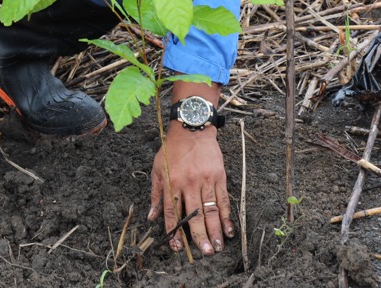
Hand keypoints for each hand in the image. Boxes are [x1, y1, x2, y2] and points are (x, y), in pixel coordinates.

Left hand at [148, 124, 233, 255]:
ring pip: (211, 210)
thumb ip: (155, 194)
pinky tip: (229, 229)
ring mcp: (205, 180)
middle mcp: (189, 183)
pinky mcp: (219, 176)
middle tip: (205, 253)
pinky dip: (227, 216)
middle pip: (194, 215)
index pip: (172, 212)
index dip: (174, 232)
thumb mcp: (157, 168)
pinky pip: (224, 199)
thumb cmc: (172, 149)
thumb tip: (151, 217)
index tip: (177, 248)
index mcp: (172, 182)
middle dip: (199, 236)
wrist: (192, 128)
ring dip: (215, 230)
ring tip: (218, 246)